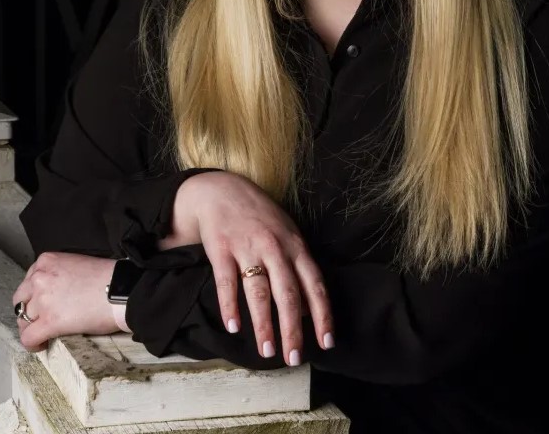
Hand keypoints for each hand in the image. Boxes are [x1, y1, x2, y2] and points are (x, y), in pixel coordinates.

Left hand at [11, 252, 118, 351]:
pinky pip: (28, 337)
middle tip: (42, 320)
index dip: (35, 296)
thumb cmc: (109, 278)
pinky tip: (42, 345)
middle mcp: (39, 277)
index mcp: (46, 261)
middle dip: (30, 311)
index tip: (45, 305)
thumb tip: (58, 293)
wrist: (122, 291)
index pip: (28, 281)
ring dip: (32, 327)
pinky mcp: (49, 321)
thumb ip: (60, 274)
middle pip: (21, 300)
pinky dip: (32, 344)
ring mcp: (42, 299)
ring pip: (22, 320)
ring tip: (44, 334)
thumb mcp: (78, 264)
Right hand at [175, 171, 334, 364]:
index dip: (322, 315)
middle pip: (288, 294)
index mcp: (296, 246)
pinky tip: (234, 327)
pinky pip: (227, 283)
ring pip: (259, 292)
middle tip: (294, 358)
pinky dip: (230, 306)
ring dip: (264, 325)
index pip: (315, 285)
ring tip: (267, 351)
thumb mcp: (287, 235)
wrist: (222, 190)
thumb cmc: (261, 218)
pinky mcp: (221, 249)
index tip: (326, 342)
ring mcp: (248, 247)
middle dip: (293, 329)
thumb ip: (298, 268)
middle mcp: (275, 247)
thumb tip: (307, 309)